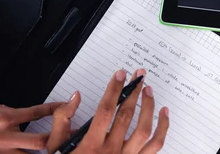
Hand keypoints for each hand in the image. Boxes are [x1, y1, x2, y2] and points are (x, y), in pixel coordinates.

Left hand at [0, 78, 63, 152]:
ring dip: (58, 136)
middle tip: (68, 147)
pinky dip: (52, 109)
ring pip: (39, 142)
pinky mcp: (6, 116)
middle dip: (54, 152)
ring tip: (70, 132)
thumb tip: (23, 149)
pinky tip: (62, 106)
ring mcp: (2, 136)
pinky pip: (35, 113)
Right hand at [46, 69, 168, 153]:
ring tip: (148, 90)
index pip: (106, 110)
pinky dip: (163, 128)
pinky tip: (163, 112)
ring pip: (144, 130)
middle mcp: (111, 151)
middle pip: (126, 116)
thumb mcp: (56, 147)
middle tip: (139, 75)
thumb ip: (62, 120)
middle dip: (133, 92)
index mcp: (90, 145)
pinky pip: (155, 145)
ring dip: (148, 107)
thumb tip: (75, 96)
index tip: (120, 74)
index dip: (114, 89)